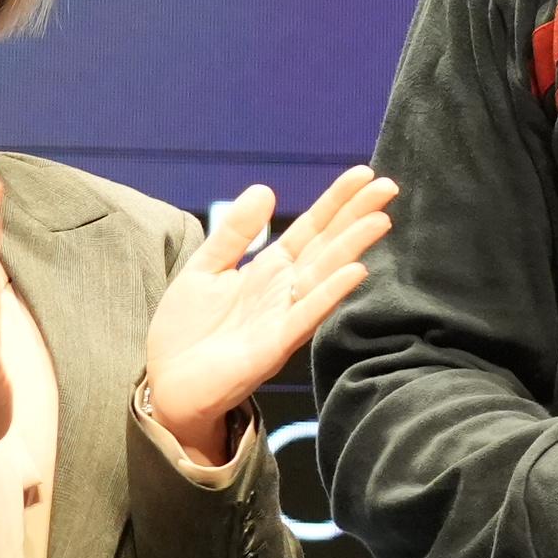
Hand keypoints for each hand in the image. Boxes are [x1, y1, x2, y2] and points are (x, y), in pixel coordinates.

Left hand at [143, 167, 397, 460]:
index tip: (364, 174)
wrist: (166, 384)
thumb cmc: (186, 330)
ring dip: (352, 248)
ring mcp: (283, 317)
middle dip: (357, 217)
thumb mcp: (205, 268)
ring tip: (380, 220)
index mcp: (269, 269)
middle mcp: (285, 290)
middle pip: (327, 246)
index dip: (336, 201)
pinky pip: (306, 315)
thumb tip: (266, 188)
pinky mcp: (273, 346)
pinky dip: (330, 294)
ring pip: (324, 276)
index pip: (311, 228)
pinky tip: (355, 271)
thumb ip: (235, 232)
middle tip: (390, 187)